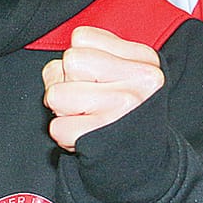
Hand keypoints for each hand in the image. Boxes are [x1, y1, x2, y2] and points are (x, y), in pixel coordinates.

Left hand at [41, 25, 163, 150]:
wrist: (142, 164)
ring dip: (63, 111)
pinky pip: (57, 128)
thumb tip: (57, 69)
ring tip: (87, 118)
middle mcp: (141, 81)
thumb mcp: (123, 75)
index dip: (77, 61)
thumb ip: (92, 56)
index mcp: (145, 59)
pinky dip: (64, 135)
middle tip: (87, 103)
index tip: (94, 80)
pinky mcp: (104, 138)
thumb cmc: (125, 115)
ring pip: (57, 94)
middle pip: (69, 61)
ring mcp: (124, 109)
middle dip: (67, 83)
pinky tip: (86, 137)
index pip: (81, 38)